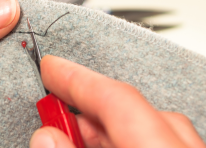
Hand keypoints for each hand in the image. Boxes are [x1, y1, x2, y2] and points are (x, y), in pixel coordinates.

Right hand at [30, 55, 205, 147]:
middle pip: (134, 109)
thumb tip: (46, 137)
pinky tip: (102, 146)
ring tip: (70, 136)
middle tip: (51, 109)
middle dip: (86, 106)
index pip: (120, 99)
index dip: (78, 78)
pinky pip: (159, 141)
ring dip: (104, 127)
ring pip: (149, 126)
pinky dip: (126, 140)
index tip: (49, 66)